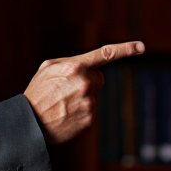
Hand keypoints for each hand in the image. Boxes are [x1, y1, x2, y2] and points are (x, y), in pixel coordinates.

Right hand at [24, 40, 144, 143]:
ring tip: (62, 105)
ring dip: (82, 99)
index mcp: (75, 67)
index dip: (125, 49)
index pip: (106, 55)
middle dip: (87, 82)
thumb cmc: (37, 92)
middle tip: (66, 91)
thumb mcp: (48, 68)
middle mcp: (85, 84)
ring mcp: (89, 102)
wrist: (29, 123)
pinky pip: (91, 112)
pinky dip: (81, 113)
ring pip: (94, 96)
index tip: (141, 47)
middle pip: (98, 78)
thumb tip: (89, 67)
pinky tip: (66, 115)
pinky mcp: (90, 120)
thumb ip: (71, 63)